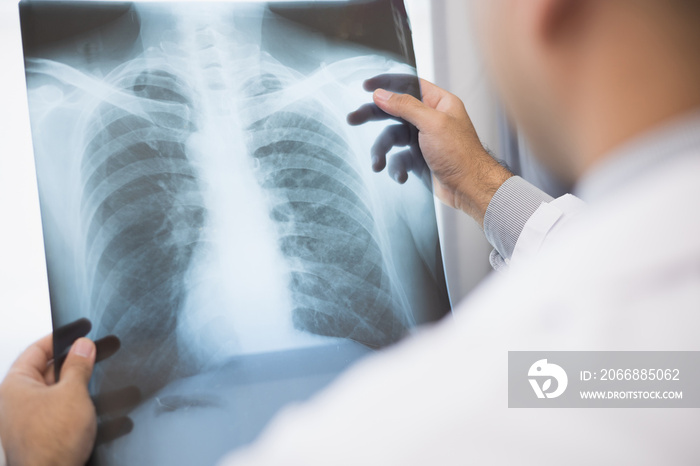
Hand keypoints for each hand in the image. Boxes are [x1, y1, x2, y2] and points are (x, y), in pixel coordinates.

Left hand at [0, 334, 96, 465]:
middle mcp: (16, 402)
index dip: (59, 339)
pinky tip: (93, 408)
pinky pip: (60, 412)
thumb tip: (83, 346)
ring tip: (96, 382)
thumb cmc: (49, 443)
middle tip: (93, 355)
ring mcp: (27, 420)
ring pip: (56, 392)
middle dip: (72, 363)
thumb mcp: (72, 393)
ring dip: (78, 387)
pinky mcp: (41, 435)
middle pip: (46, 370)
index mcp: (15, 385)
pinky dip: (76, 407)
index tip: (78, 333)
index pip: (36, 350)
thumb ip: (79, 365)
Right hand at [347, 75, 512, 225]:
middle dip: (373, 117)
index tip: (365, 86)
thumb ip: (405, 106)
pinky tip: (401, 176)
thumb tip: (381, 94)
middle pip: (394, 112)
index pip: (408, 85)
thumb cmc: (461, 154)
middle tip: (352, 119)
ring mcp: (423, 140)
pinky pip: (398, 159)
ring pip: (392, 138)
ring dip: (382, 151)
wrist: (470, 189)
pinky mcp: (419, 160)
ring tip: (377, 163)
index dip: (386, 84)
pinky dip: (395, 167)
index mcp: (438, 103)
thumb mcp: (432, 124)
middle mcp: (429, 119)